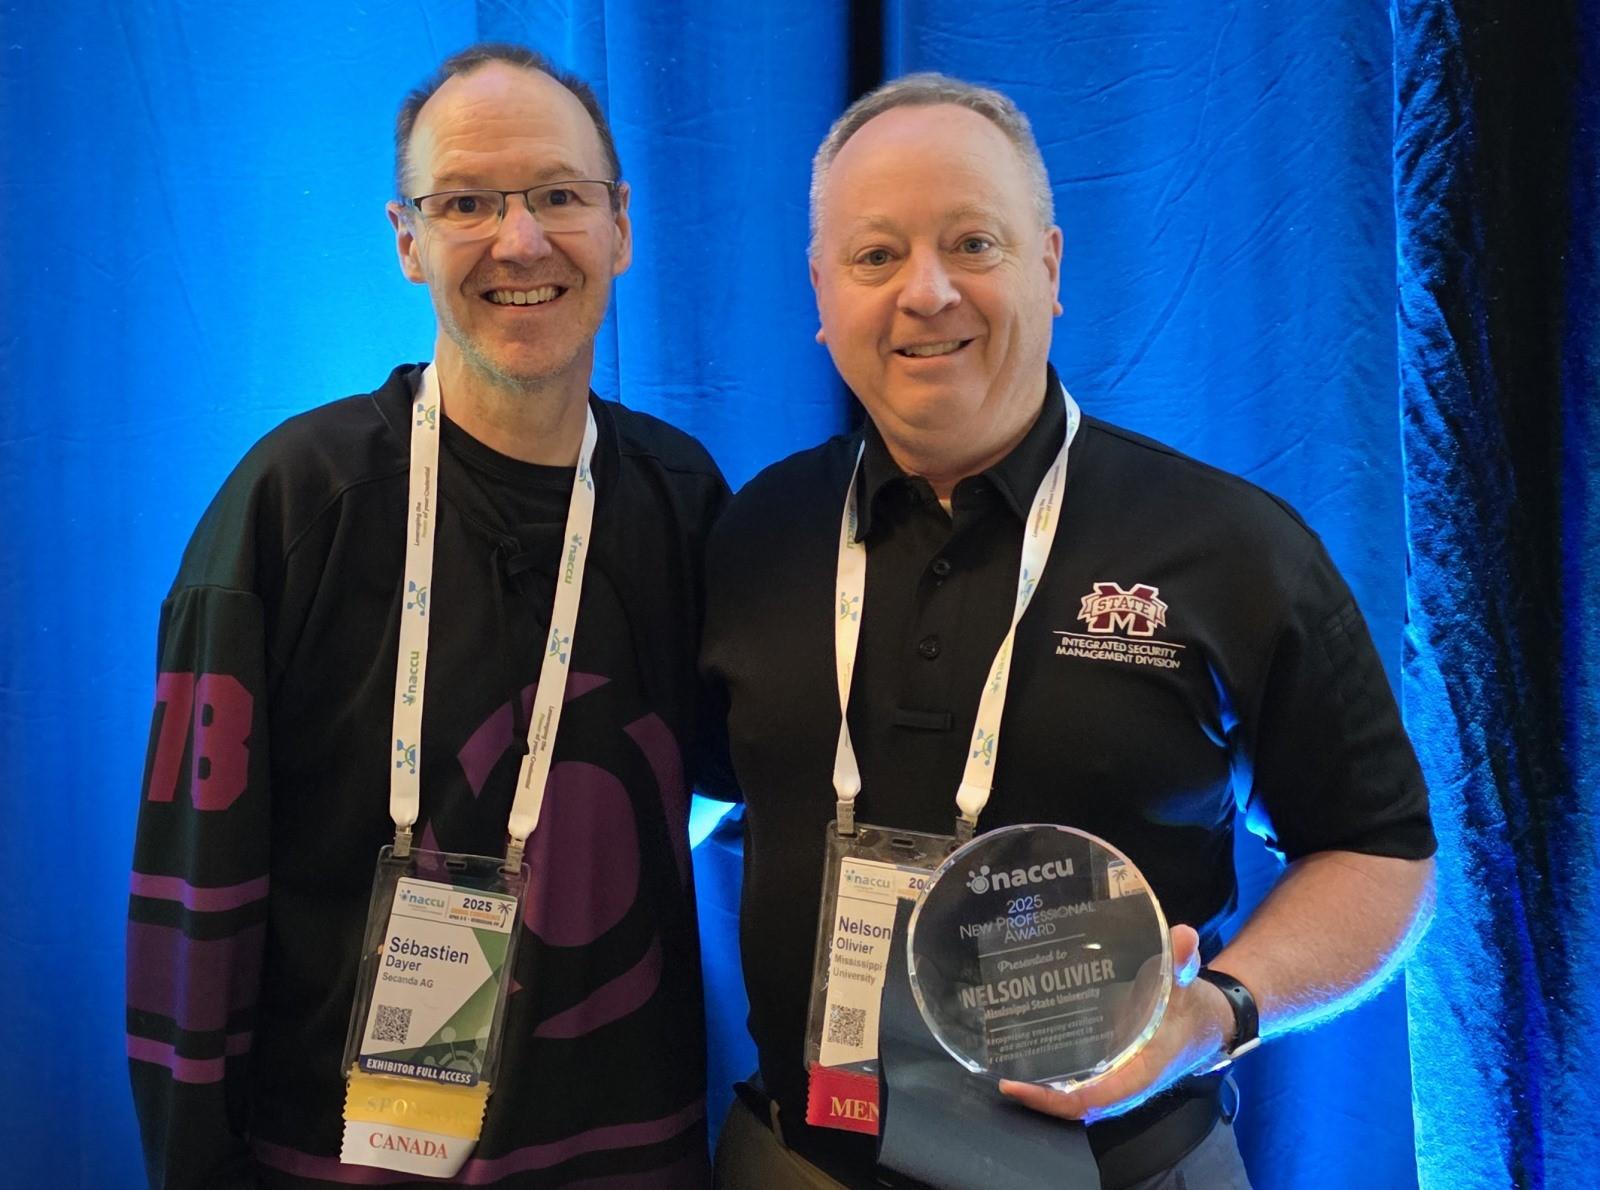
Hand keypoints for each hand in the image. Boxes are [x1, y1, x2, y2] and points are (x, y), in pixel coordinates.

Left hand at [997, 925, 1229, 1122]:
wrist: (1209, 1023)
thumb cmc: (1193, 1009)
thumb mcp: (1186, 985)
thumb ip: (1179, 963)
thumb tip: (1182, 937)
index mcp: (1141, 1071)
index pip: (1092, 1098)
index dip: (1054, 1098)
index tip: (1019, 1086)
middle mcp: (1125, 1082)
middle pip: (1075, 1102)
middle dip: (1039, 1094)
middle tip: (1000, 1072)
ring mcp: (1117, 1079)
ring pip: (1075, 1093)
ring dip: (1043, 1084)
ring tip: (1004, 1061)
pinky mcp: (1113, 1068)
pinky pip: (1080, 1079)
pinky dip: (1056, 1072)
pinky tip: (1030, 1048)